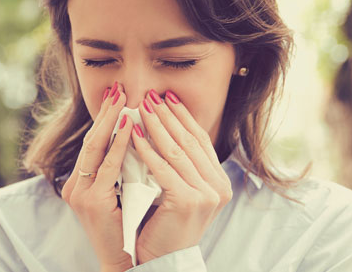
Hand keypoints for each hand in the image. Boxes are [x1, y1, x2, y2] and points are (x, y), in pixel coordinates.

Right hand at [61, 82, 133, 270]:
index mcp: (83, 183)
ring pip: (94, 149)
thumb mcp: (123, 194)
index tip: (117, 96)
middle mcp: (76, 185)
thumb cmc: (130, 229)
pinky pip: (107, 167)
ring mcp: (80, 193)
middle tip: (117, 88)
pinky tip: (128, 128)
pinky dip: (118, 145)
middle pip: (91, 140)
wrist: (125, 263)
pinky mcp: (90, 201)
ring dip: (109, 122)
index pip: (95, 143)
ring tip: (121, 99)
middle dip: (104, 113)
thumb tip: (139, 139)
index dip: (105, 119)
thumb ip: (124, 169)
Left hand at [131, 89, 232, 263]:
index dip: (183, 117)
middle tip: (152, 96)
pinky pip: (163, 168)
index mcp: (219, 182)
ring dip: (157, 126)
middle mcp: (218, 187)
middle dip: (169, 115)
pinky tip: (133, 135)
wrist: (161, 261)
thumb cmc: (164, 226)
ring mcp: (206, 195)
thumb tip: (167, 126)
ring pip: (177, 151)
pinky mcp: (187, 201)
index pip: (200, 140)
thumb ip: (181, 165)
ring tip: (141, 107)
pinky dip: (146, 149)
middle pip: (190, 141)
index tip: (168, 97)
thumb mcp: (180, 191)